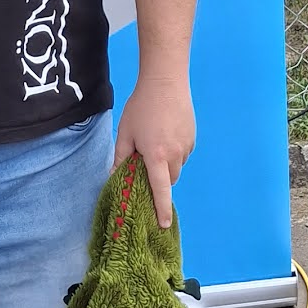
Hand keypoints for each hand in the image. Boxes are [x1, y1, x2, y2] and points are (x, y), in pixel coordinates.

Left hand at [114, 76, 194, 225]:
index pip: (160, 190)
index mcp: (156, 156)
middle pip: (169, 180)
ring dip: (166, 165)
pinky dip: (173, 153)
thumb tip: (115, 177)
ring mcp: (186, 146)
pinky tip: (164, 135)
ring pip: (176, 167)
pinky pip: (182, 154)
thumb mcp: (125, 133)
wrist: (166, 82)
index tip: (164, 225)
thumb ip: (121, 158)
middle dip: (158, 179)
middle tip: (144, 165)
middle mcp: (175, 154)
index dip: (161, 209)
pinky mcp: (192, 138)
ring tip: (153, 143)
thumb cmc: (141, 107)